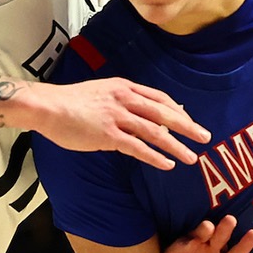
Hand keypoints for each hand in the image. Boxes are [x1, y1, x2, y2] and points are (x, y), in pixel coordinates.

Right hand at [20, 78, 209, 170]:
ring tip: (192, 158)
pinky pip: (138, 147)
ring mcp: (117, 117)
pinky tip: (167, 165)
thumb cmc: (70, 102)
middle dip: (187, 126)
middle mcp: (125, 99)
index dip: (176, 111)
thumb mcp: (101, 92)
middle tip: (204, 137)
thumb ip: (121, 101)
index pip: (159, 98)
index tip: (189, 120)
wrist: (47, 106)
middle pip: (164, 113)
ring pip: (156, 132)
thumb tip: (140, 114)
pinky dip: (155, 157)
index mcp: (124, 87)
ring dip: (176, 146)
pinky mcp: (108, 135)